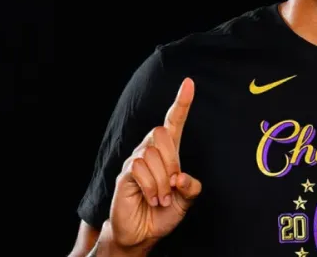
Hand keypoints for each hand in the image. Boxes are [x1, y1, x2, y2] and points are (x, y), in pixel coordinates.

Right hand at [108, 78, 202, 250]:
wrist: (142, 234)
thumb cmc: (163, 213)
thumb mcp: (186, 200)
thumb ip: (192, 186)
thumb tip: (182, 176)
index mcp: (168, 153)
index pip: (174, 121)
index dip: (181, 102)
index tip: (189, 83)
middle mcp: (150, 152)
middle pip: (161, 133)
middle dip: (172, 159)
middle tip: (173, 185)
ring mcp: (135, 161)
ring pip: (151, 154)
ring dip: (162, 180)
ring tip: (162, 198)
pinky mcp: (124, 174)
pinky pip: (139, 168)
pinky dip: (152, 187)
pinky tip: (152, 199)